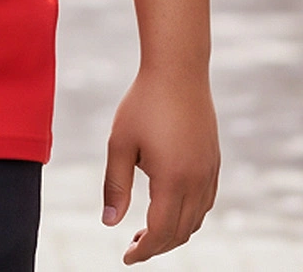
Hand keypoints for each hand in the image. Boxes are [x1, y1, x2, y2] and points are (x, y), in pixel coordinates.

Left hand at [102, 68, 218, 263]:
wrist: (177, 70)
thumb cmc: (143, 103)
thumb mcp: (120, 143)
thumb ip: (115, 185)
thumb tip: (109, 223)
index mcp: (172, 180)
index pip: (161, 232)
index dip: (144, 250)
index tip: (126, 258)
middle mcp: (197, 181)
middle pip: (181, 232)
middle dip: (157, 245)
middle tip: (132, 246)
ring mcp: (209, 172)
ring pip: (196, 220)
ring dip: (174, 232)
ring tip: (148, 230)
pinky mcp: (214, 161)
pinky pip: (206, 202)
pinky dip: (189, 215)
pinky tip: (169, 207)